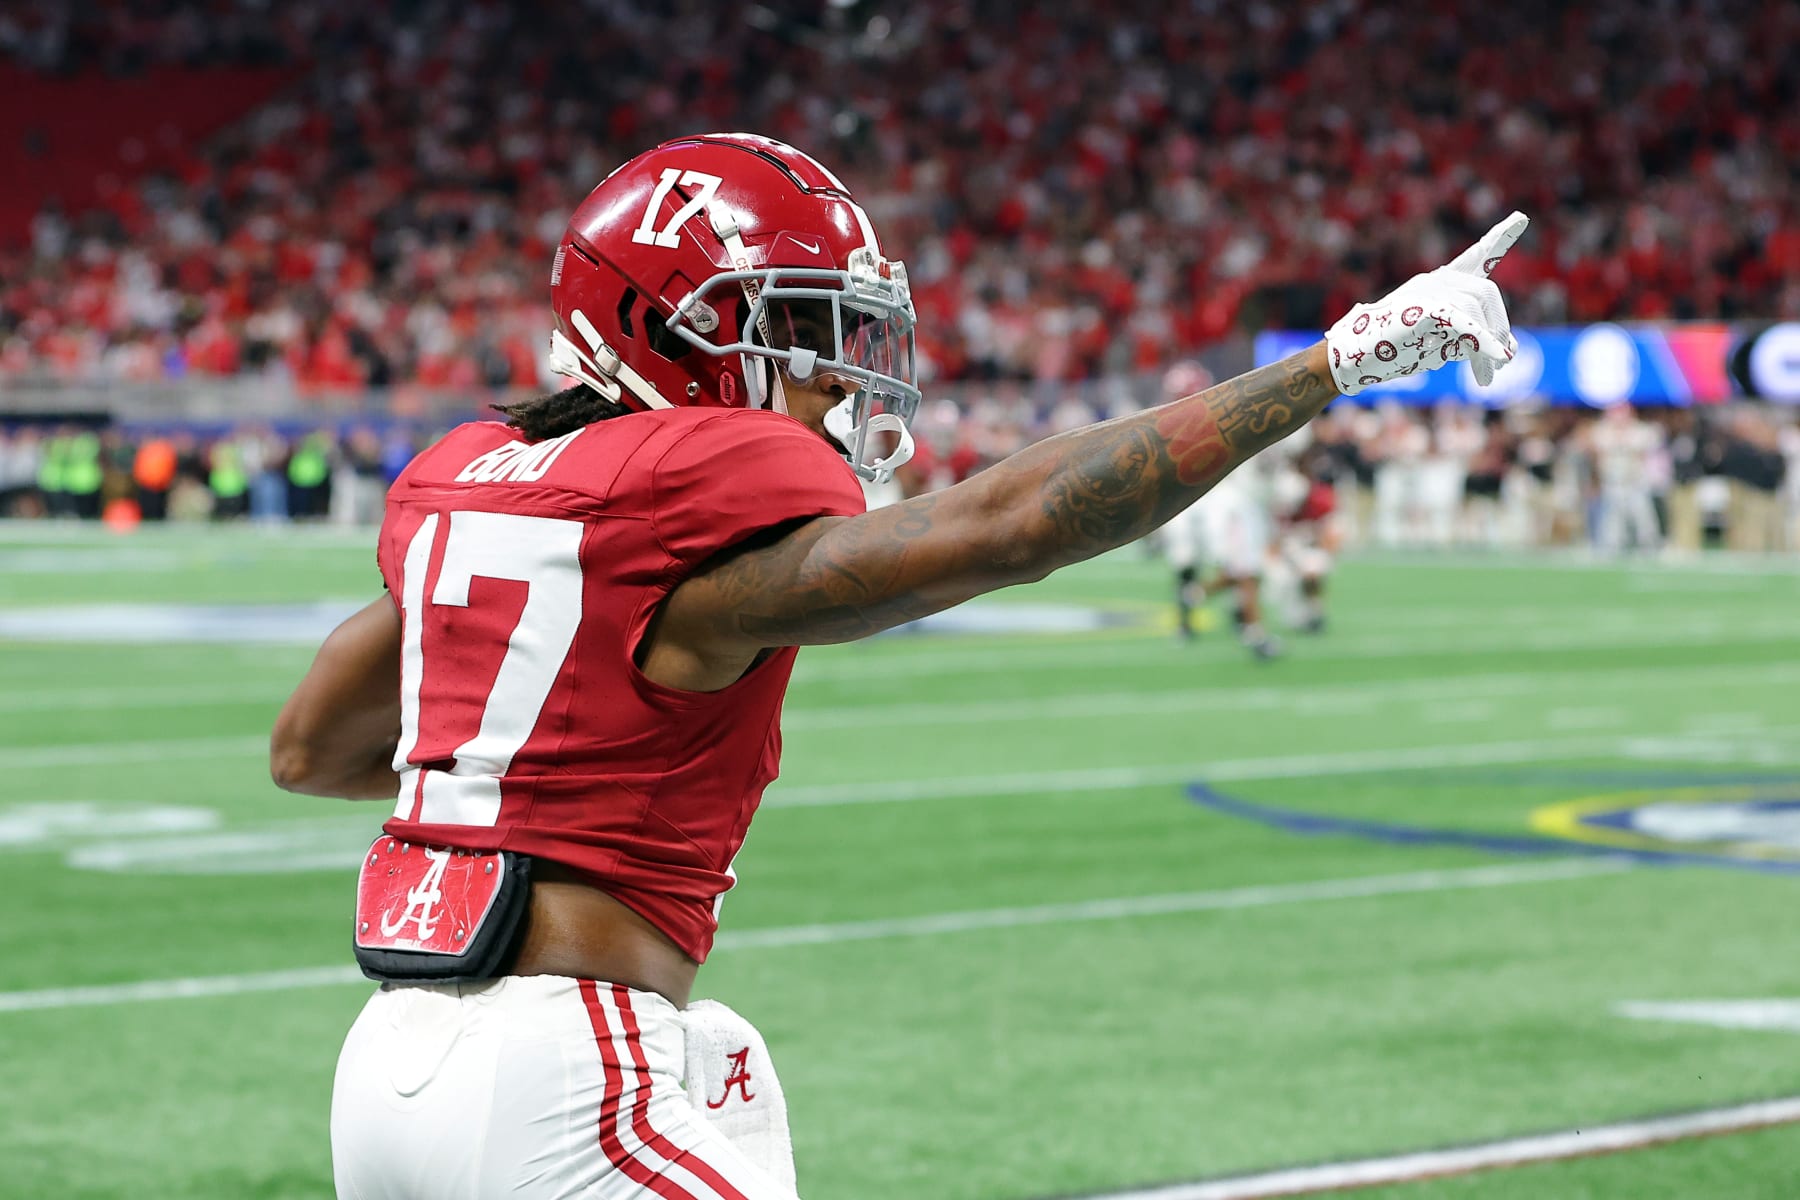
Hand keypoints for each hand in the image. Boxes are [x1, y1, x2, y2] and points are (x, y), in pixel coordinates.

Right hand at [1325, 212, 1529, 395]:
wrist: (1350, 357)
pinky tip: (1497, 358)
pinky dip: (1484, 343)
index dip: (1500, 237)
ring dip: (1489, 346)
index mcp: (1439, 283)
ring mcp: (1428, 290)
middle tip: (1502, 359)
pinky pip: (1464, 324)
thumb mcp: (1440, 343)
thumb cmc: (1391, 351)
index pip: (1474, 256)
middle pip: (1486, 293)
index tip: (1521, 218)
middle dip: (1500, 327)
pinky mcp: (1424, 309)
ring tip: (1488, 375)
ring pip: (1477, 310)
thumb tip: (1512, 352)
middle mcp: (1436, 280)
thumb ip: (1473, 340)